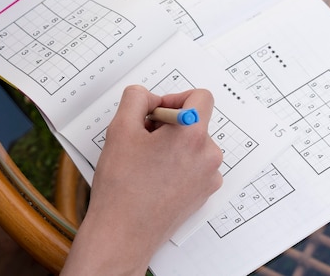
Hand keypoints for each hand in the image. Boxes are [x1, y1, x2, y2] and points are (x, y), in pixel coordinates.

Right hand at [61, 85, 222, 274]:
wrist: (123, 233)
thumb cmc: (121, 186)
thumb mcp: (120, 129)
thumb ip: (135, 99)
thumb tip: (148, 97)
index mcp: (192, 135)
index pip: (200, 96)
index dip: (174, 98)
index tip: (156, 113)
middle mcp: (208, 155)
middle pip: (195, 122)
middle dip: (169, 125)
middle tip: (142, 141)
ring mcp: (209, 177)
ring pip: (194, 145)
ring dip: (172, 146)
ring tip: (146, 163)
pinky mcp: (203, 194)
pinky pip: (195, 166)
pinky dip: (177, 165)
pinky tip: (154, 178)